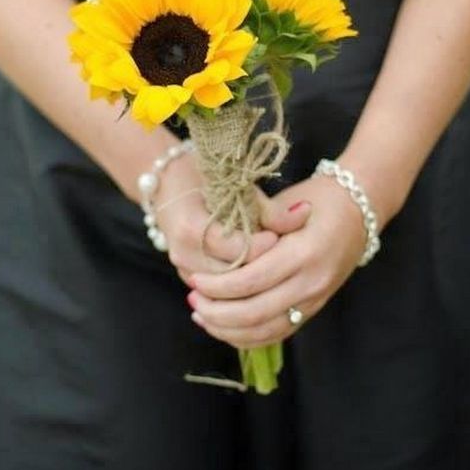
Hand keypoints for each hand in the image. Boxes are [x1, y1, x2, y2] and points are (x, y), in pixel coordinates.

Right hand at [155, 152, 307, 283]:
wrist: (165, 183)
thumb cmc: (200, 177)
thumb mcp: (233, 184)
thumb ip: (267, 206)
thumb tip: (304, 213)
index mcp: (192, 228)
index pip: (238, 250)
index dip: (265, 246)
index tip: (279, 236)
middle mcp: (184, 254)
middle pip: (235, 276)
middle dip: (262, 267)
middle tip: (285, 256)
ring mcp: (184, 268)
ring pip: (228, 290)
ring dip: (254, 281)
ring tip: (276, 268)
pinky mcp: (188, 276)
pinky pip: (219, 293)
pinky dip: (241, 288)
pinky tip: (263, 281)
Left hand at [187, 175, 365, 348]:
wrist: (360, 209)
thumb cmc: (318, 198)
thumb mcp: (284, 204)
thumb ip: (252, 228)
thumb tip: (213, 250)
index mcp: (303, 253)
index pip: (251, 281)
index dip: (218, 286)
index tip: (194, 280)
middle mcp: (312, 282)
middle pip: (255, 312)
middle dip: (217, 311)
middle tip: (192, 300)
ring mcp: (316, 300)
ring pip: (265, 331)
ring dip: (228, 329)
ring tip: (201, 315)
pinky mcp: (315, 309)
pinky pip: (278, 333)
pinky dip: (248, 336)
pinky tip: (225, 328)